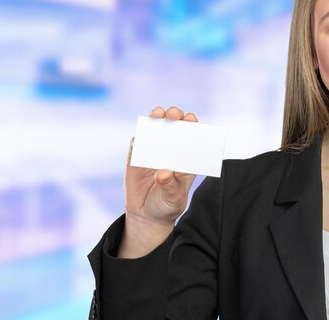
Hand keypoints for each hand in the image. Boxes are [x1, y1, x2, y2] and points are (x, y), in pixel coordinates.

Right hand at [118, 106, 197, 257]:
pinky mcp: (136, 154)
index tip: (190, 118)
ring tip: (158, 114)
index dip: (191, 123)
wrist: (147, 215)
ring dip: (156, 117)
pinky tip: (141, 134)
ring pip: (155, 127)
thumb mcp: (174, 198)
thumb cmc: (167, 204)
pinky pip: (137, 141)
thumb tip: (162, 173)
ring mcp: (153, 149)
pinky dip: (139, 135)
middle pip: (174, 125)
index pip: (192, 134)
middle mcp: (171, 148)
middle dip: (175, 115)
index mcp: (186, 157)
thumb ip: (170, 186)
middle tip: (173, 114)